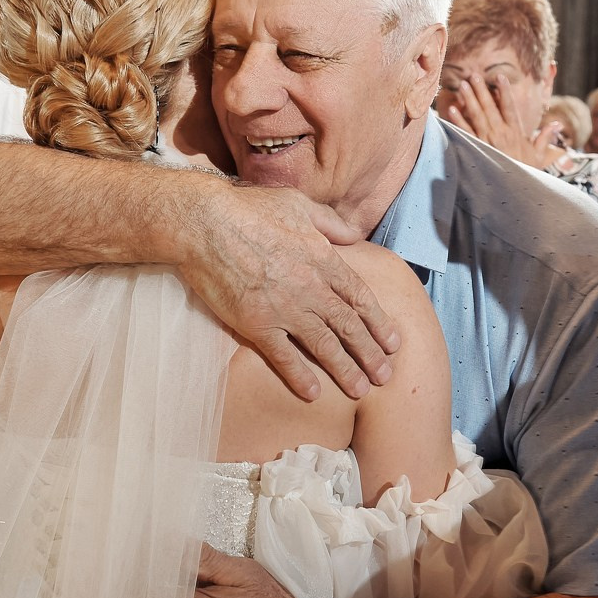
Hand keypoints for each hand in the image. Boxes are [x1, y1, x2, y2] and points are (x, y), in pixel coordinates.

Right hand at [177, 184, 398, 400]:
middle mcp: (311, 287)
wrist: (205, 223)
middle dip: (370, 353)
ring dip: (345, 370)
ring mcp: (284, 308)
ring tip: (361, 390)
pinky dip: (299, 376)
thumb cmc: (249, 209)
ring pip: (324, 345)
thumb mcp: (299, 204)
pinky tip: (313, 393)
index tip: (393, 342)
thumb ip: (331, 222)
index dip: (379, 322)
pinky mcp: (256, 323)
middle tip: (386, 375)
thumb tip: (356, 234)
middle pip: (349, 326)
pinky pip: (283, 356)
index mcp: (323, 258)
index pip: (360, 297)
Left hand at [442, 76, 556, 170]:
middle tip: (474, 75)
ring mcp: (487, 142)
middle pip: (490, 108)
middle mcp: (501, 134)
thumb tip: (557, 124)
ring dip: (469, 100)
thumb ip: (545, 138)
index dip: (505, 91)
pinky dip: (458, 121)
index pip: (510, 107)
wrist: (514, 190)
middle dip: (482, 90)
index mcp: (515, 133)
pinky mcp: (477, 149)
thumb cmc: (526, 173)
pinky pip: (466, 132)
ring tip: (463, 85)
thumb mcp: (539, 156)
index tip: (500, 77)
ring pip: (477, 116)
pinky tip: (452, 109)